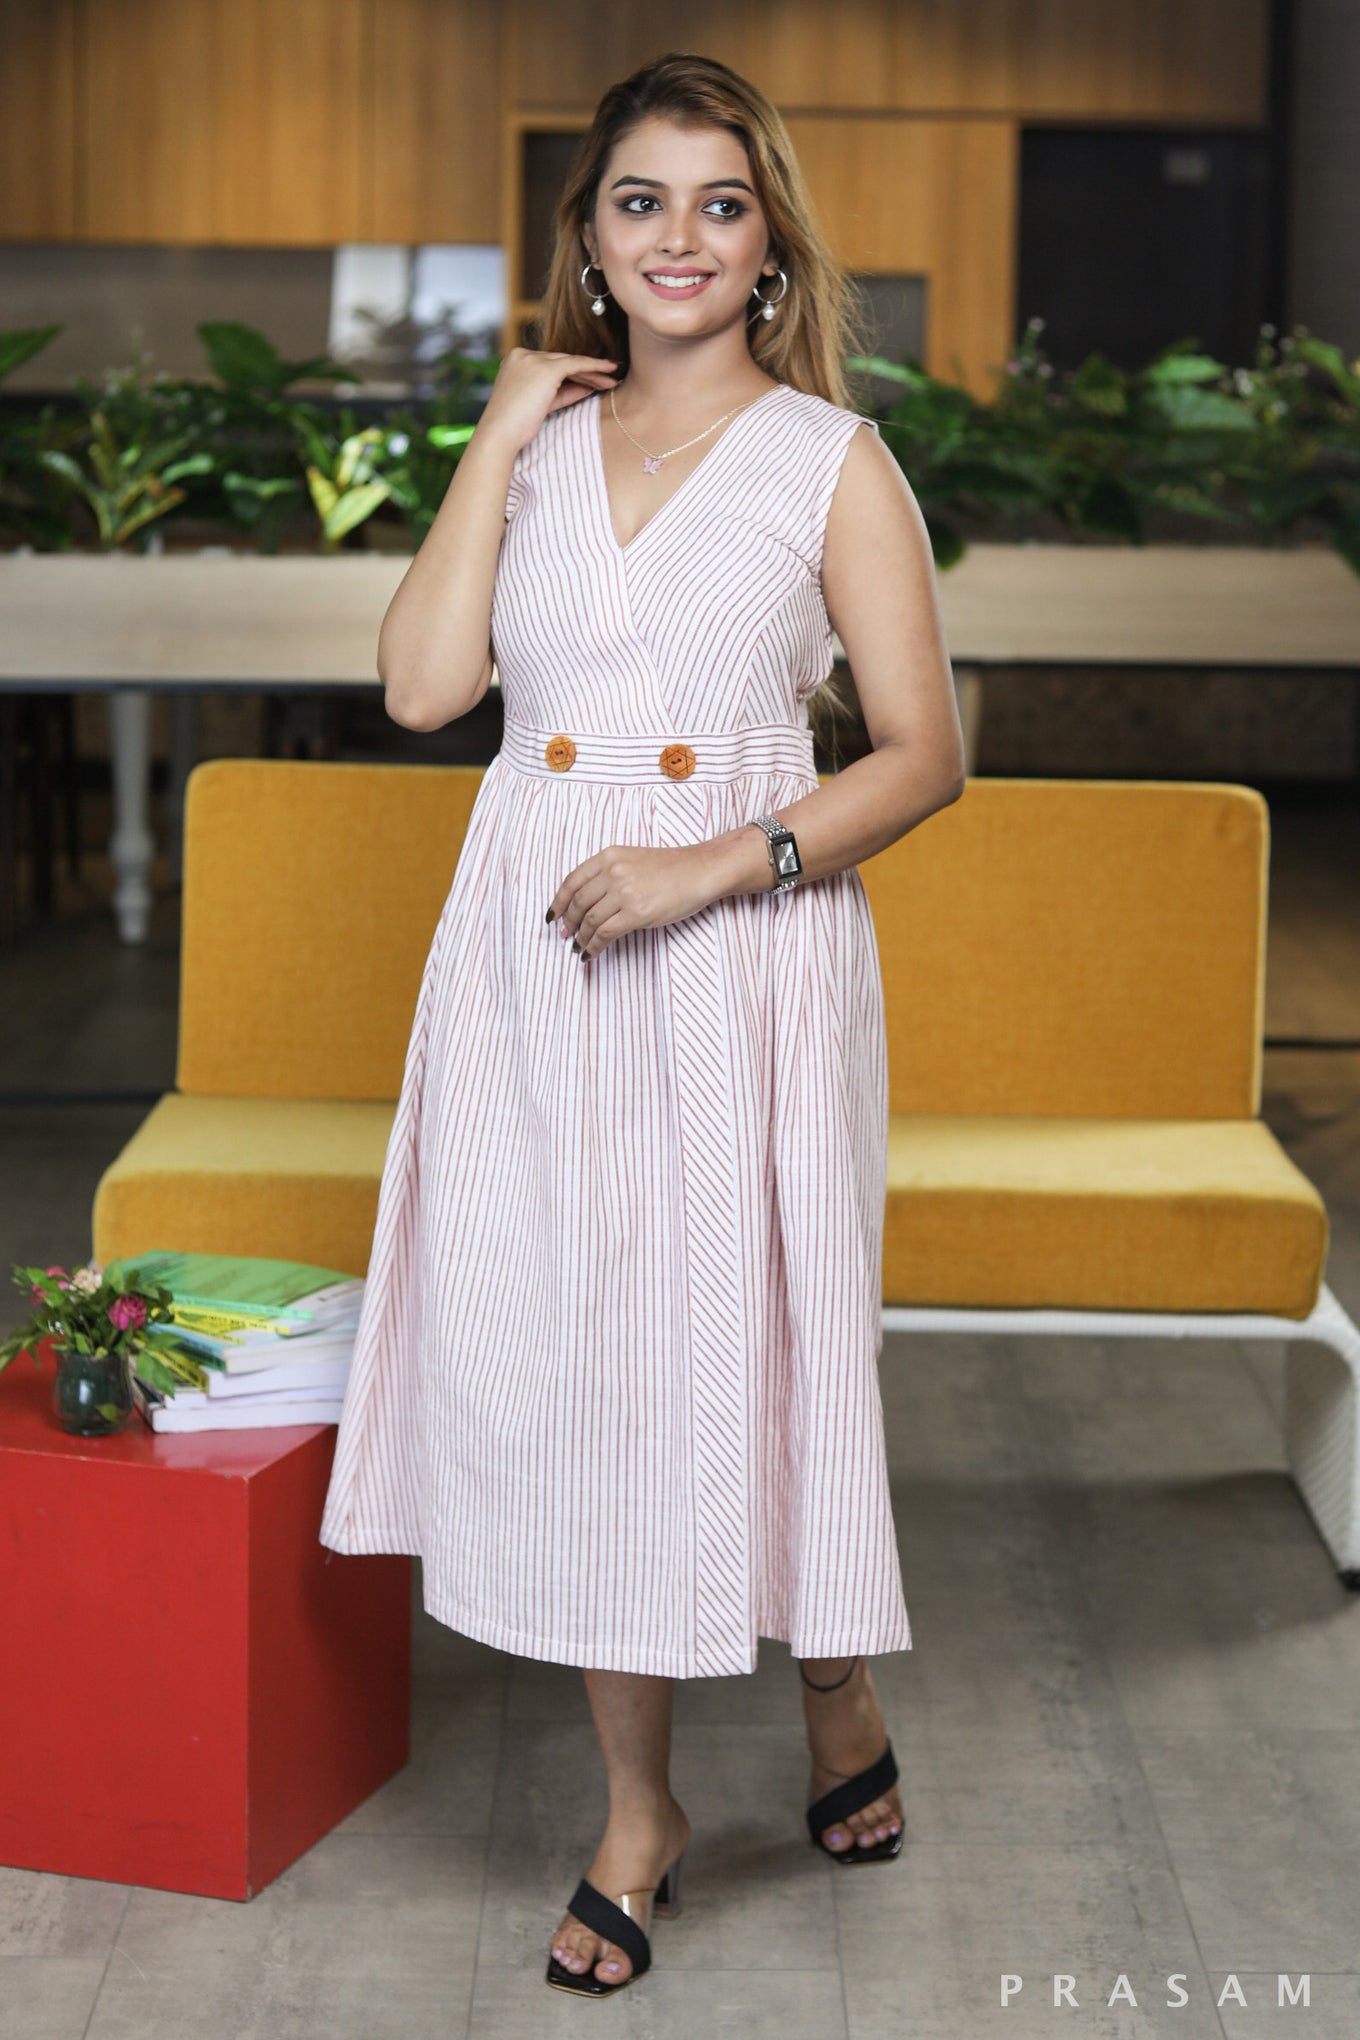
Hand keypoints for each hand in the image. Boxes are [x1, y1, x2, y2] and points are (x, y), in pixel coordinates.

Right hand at [476, 345, 620, 457]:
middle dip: (587, 372)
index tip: (592, 381)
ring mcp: (533, 359)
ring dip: (594, 372)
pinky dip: (594, 367)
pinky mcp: (545, 368)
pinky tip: (610, 370)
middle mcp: (523, 355)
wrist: (500, 435)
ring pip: (570, 362)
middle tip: (610, 379)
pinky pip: (576, 364)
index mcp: (516, 362)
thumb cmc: (515, 428)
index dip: (574, 374)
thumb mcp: (541, 405)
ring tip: (614, 380)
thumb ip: (562, 393)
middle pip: (562, 361)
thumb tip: (588, 387)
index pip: (551, 365)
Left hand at [548, 843, 726, 959]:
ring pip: (590, 921)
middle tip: (566, 935)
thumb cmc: (671, 868)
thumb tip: (585, 904)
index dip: (559, 902)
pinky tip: (590, 953)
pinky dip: (593, 947)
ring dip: (581, 937)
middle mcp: (613, 872)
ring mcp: (625, 892)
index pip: (572, 881)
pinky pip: (605, 934)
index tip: (553, 916)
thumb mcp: (632, 859)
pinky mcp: (637, 913)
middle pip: (579, 903)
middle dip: (569, 923)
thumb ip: (608, 874)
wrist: (700, 870)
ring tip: (578, 947)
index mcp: (609, 856)